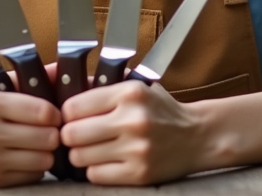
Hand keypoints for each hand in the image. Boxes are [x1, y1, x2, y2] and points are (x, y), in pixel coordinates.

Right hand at [0, 76, 60, 187]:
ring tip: (37, 142)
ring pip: (44, 160)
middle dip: (53, 132)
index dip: (55, 112)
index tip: (53, 113)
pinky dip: (34, 166)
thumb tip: (62, 69)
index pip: (42, 112)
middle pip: (47, 138)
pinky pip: (32, 176)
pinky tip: (24, 154)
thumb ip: (27, 76)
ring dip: (46, 151)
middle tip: (48, 128)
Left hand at [60, 80, 206, 184]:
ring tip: (90, 149)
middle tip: (75, 136)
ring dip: (80, 155)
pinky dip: (95, 170)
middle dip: (69, 136)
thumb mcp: (136, 86)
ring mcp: (136, 149)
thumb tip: (63, 85)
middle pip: (71, 134)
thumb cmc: (161, 110)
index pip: (73, 106)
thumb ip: (103, 84)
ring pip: (80, 157)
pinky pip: (95, 175)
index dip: (66, 114)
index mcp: (129, 93)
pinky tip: (105, 161)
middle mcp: (133, 120)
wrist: (198, 136)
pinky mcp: (139, 174)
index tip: (70, 117)